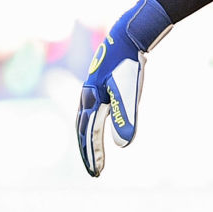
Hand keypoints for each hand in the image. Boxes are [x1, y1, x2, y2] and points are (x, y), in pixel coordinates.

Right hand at [77, 0, 171, 175]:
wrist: (127, 37)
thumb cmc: (128, 66)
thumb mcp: (130, 94)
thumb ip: (125, 119)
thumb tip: (122, 146)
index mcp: (91, 102)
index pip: (89, 135)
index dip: (92, 155)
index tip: (97, 174)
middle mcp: (87, 98)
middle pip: (83, 131)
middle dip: (88, 152)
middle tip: (95, 171)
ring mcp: (91, 91)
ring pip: (85, 121)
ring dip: (89, 140)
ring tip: (96, 156)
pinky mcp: (99, 86)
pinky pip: (92, 111)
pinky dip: (94, 125)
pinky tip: (102, 128)